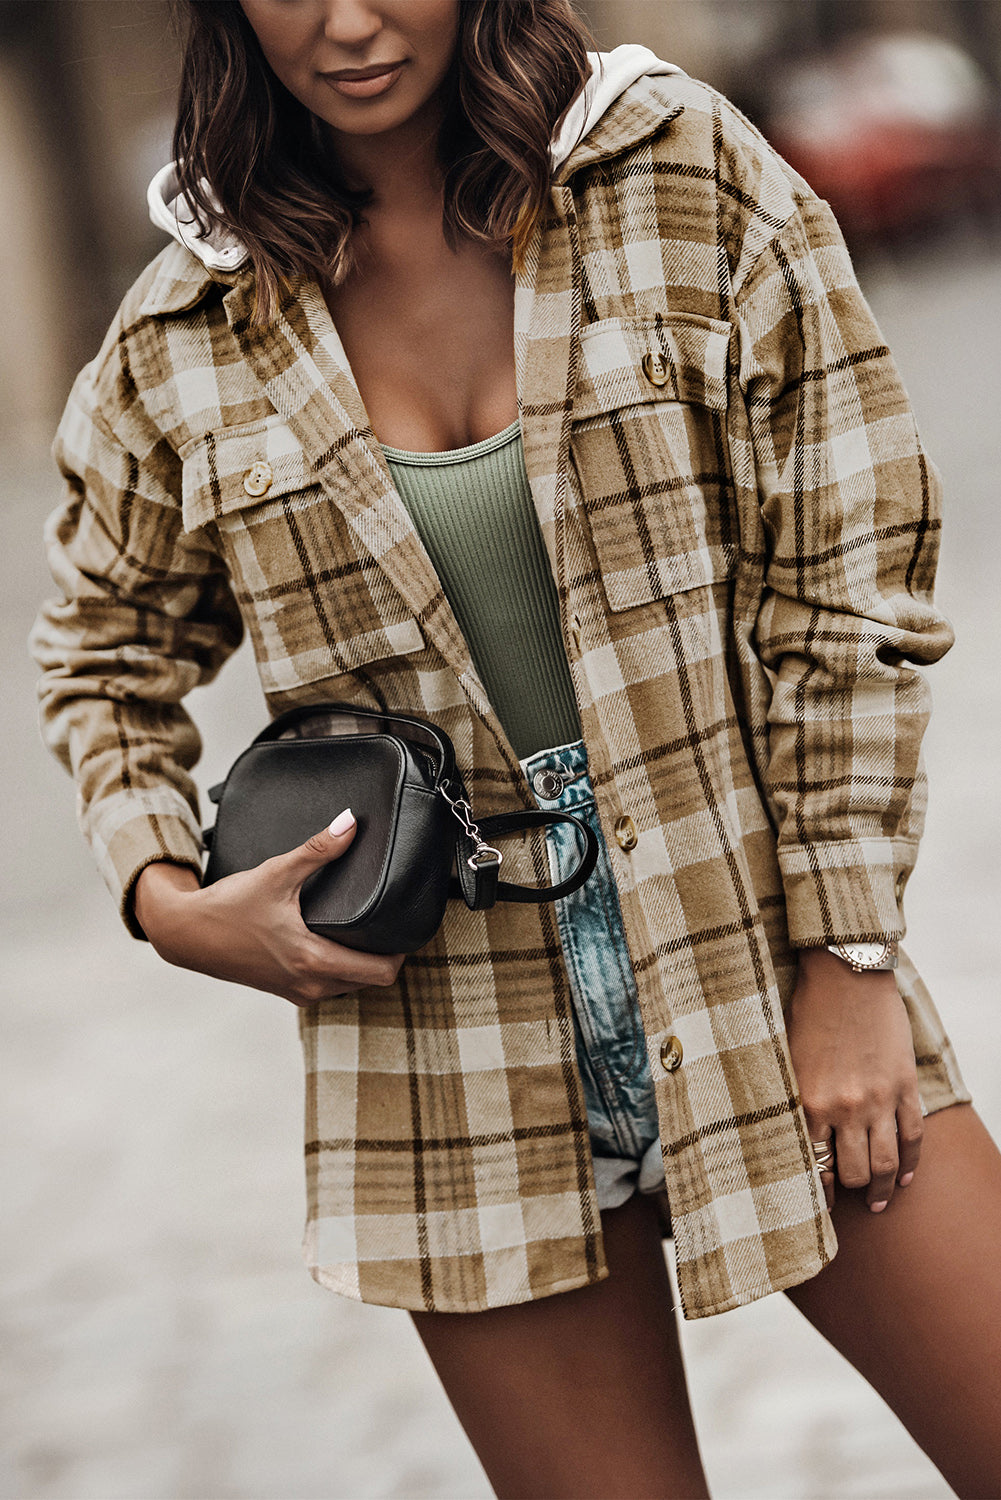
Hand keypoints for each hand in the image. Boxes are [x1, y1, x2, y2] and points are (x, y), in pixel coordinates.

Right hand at [132, 809, 405, 1004]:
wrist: (185, 934)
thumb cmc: (226, 908)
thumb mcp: (276, 873)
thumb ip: (318, 850)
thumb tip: (349, 823)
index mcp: (311, 960)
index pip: (381, 973)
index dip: (401, 951)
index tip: (407, 928)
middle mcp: (308, 983)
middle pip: (371, 982)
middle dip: (386, 957)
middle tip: (392, 926)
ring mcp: (296, 991)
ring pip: (350, 986)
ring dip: (363, 966)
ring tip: (368, 933)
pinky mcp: (285, 990)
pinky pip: (329, 987)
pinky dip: (340, 970)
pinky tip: (337, 944)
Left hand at [786, 948, 923, 1213]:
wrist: (846, 973)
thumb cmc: (807, 1010)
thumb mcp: (787, 1057)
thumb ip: (793, 1097)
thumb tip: (789, 1134)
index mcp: (810, 1102)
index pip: (815, 1165)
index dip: (819, 1191)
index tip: (818, 1204)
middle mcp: (846, 1108)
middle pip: (854, 1172)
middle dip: (852, 1190)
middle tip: (850, 1197)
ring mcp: (880, 1099)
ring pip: (886, 1163)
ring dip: (884, 1189)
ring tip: (880, 1202)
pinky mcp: (904, 1085)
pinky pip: (912, 1135)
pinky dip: (911, 1162)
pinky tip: (906, 1177)